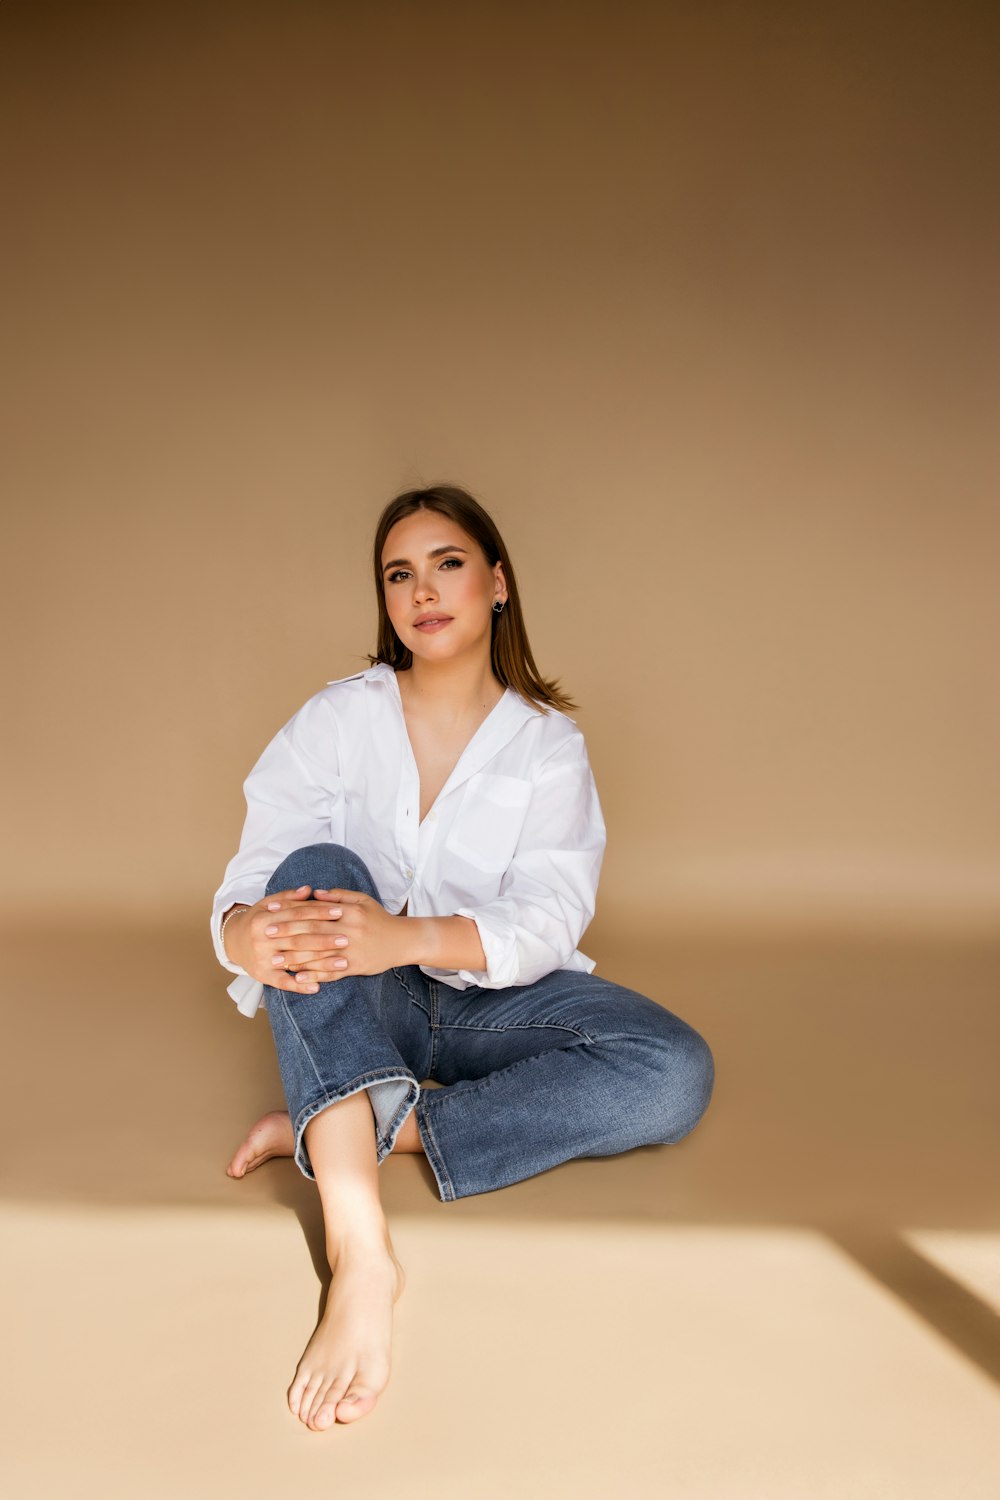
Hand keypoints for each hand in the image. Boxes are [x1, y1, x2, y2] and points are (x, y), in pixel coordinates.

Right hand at [223, 885, 348, 995]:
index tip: (340, 912)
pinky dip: (300, 986)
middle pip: (298, 938)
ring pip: (295, 960)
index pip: (297, 914)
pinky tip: (317, 987)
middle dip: (324, 938)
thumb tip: (309, 889)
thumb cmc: (257, 920)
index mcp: (265, 919)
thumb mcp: (267, 904)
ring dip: (320, 963)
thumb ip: (288, 897)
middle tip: (347, 938)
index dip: (319, 912)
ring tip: (343, 961)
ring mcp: (262, 959)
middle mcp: (262, 939)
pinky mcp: (262, 976)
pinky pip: (283, 982)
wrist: (233, 942)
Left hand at [283, 886, 411, 983]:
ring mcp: (351, 950)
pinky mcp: (355, 967)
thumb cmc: (379, 919)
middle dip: (287, 933)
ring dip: (295, 958)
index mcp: (348, 911)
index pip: (314, 910)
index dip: (292, 909)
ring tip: (275, 959)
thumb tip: (315, 892)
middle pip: (312, 931)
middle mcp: (348, 930)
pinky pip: (331, 973)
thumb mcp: (362, 900)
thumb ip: (339, 896)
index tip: (272, 910)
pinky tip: (298, 978)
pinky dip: (314, 976)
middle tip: (266, 934)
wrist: (403, 940)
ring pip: (318, 954)